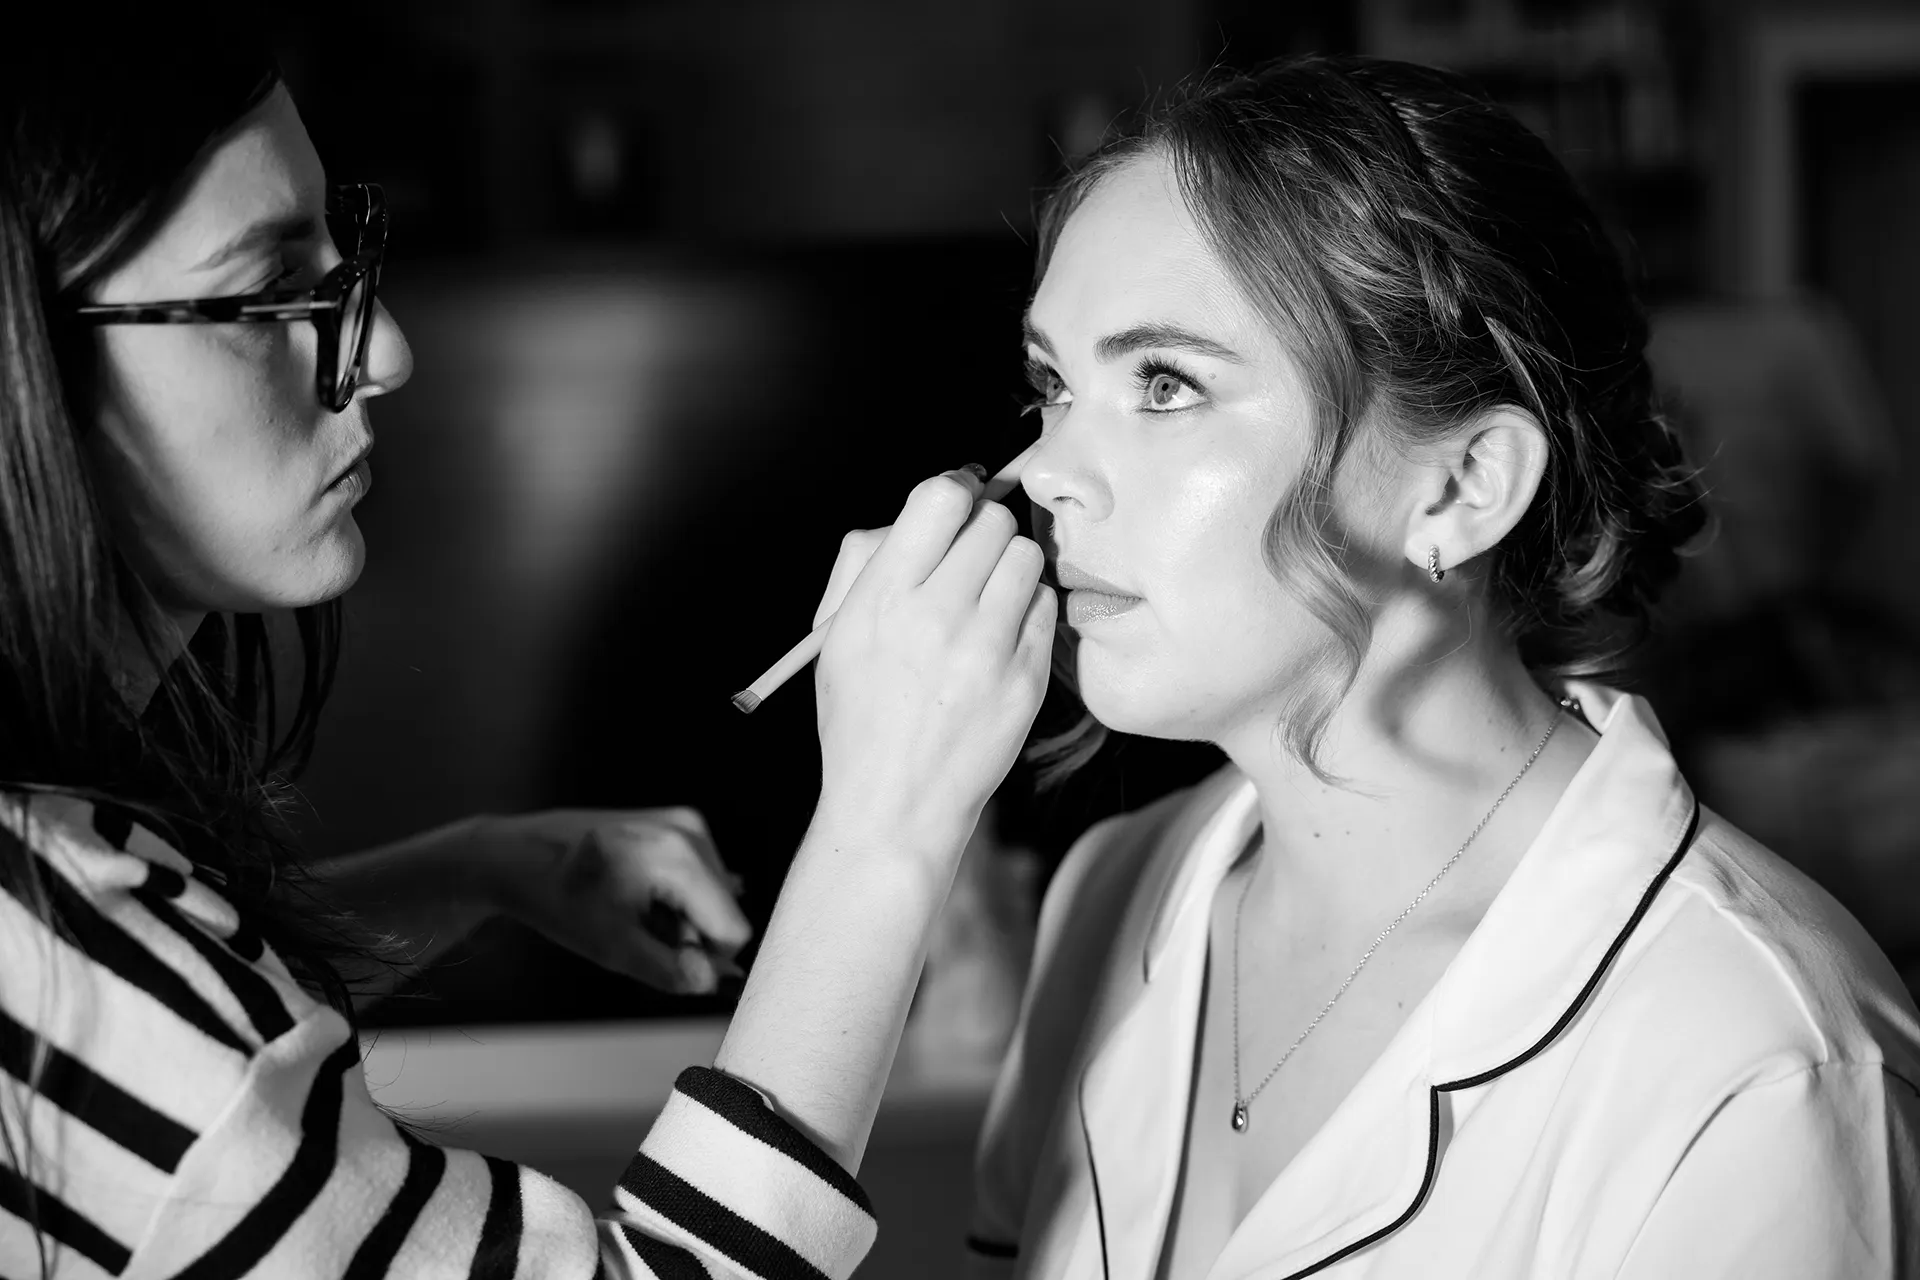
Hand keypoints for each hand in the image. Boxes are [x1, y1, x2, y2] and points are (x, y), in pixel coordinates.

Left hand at [477, 808, 752, 993]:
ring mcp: (684, 822)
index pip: (733, 929)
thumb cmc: (556, 897)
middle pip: (725, 911)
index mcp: (677, 856)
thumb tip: (716, 981)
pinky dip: (675, 898)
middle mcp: (690, 830)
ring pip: (714, 897)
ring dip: (681, 917)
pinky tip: (638, 895)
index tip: (664, 957)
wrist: (520, 857)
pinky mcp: (677, 824)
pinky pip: (700, 878)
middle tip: (638, 932)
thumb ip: (672, 971)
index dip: (705, 958)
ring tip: (633, 911)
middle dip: (691, 935)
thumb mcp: (613, 948)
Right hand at [810, 466, 1056, 851]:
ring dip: (1008, 566)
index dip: (952, 490)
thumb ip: (869, 562)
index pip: (940, 497)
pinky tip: (1001, 635)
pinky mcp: (1025, 677)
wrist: (896, 804)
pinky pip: (1045, 604)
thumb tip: (926, 513)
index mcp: (883, 598)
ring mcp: (987, 648)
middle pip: (991, 520)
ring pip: (1025, 555)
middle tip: (968, 560)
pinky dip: (1027, 608)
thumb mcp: (835, 634)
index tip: (954, 505)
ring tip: (986, 599)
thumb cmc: (860, 715)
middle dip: (981, 531)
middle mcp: (937, 615)